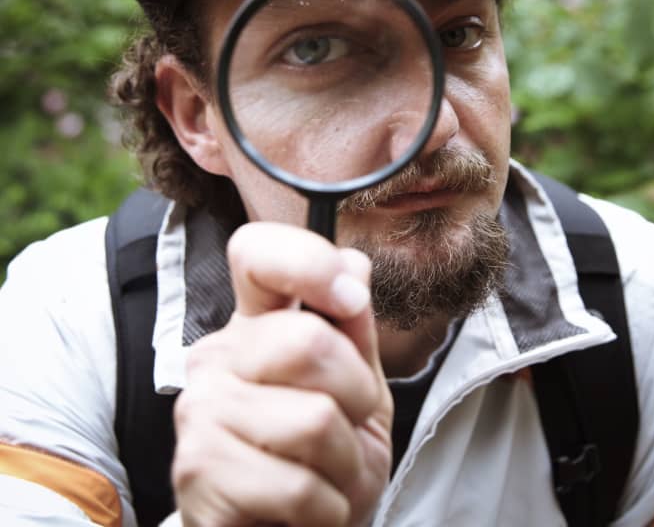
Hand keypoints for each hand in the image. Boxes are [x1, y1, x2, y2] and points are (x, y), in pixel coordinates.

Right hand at [171, 222, 392, 526]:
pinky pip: (296, 485)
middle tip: (347, 423)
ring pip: (313, 419)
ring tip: (326, 471)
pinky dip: (326, 505)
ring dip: (345, 461)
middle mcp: (218, 354)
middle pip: (308, 341)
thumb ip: (354, 327)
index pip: (256, 252)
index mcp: (256, 321)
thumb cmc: (324, 453)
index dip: (307, 260)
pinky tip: (307, 505)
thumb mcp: (356, 384)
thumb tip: (353, 264)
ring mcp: (200, 410)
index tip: (349, 299)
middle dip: (356, 394)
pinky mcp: (198, 471)